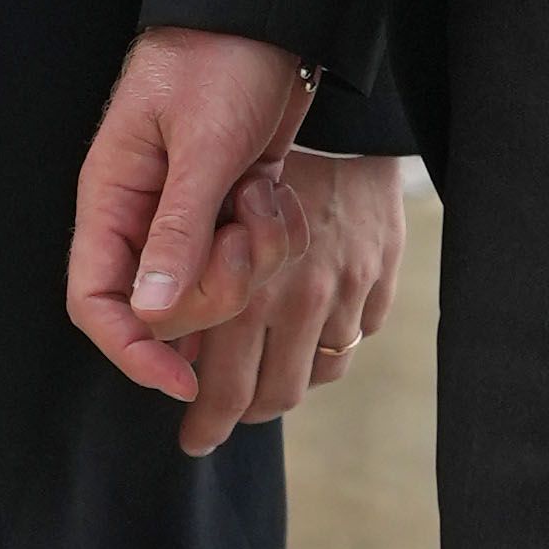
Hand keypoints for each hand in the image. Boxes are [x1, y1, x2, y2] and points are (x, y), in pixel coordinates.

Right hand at [69, 26, 316, 405]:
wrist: (268, 16)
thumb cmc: (220, 59)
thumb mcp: (201, 142)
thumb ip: (179, 228)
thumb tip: (153, 310)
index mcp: (111, 199)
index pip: (95, 302)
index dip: (129, 350)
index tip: (181, 381)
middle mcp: (142, 219)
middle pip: (168, 309)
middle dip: (221, 285)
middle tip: (245, 227)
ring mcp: (189, 220)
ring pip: (220, 290)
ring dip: (256, 256)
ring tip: (263, 195)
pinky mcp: (232, 214)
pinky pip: (257, 263)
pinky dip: (278, 239)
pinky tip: (277, 191)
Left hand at [163, 141, 409, 462]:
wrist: (330, 111)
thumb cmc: (246, 156)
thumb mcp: (200, 216)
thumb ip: (189, 287)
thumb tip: (172, 348)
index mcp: (245, 294)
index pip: (224, 391)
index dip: (205, 423)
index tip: (193, 437)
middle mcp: (298, 303)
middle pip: (271, 396)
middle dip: (240, 414)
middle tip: (220, 420)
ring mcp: (344, 294)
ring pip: (314, 374)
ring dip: (283, 378)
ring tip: (262, 373)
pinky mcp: (377, 280)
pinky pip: (350, 339)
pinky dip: (325, 343)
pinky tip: (305, 328)